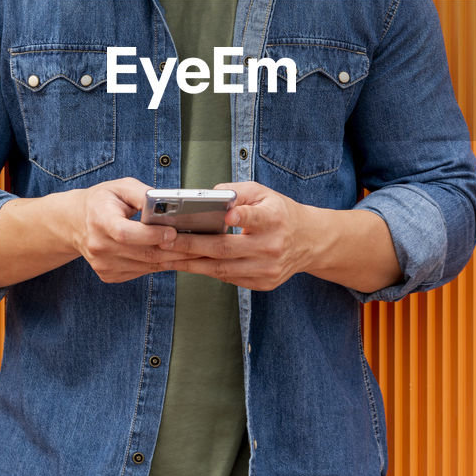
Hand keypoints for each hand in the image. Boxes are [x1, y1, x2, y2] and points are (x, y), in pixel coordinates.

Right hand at [0, 177, 183, 287]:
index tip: (173, 232)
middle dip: (175, 249)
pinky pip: (142, 272)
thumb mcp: (120, 187)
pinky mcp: (109, 275)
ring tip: (199, 252)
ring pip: (147, 266)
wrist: (76, 222)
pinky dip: (162, 265)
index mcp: (99, 219)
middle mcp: (99, 246)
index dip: (150, 235)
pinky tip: (177, 257)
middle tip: (200, 244)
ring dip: (175, 260)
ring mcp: (103, 264)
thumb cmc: (103, 201)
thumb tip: (168, 203)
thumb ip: (143, 194)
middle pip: (142, 253)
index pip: (125, 233)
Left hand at [164, 181, 312, 290]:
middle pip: (227, 249)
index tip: (226, 215)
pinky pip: (229, 278)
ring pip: (223, 269)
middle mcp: (273, 246)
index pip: (257, 218)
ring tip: (167, 256)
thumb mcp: (264, 193)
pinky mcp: (264, 283)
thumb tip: (207, 197)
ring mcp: (268, 269)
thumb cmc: (280, 212)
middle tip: (166, 241)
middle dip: (193, 245)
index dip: (242, 217)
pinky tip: (187, 264)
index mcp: (275, 218)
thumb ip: (237, 192)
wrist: (309, 241)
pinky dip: (206, 271)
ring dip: (192, 264)